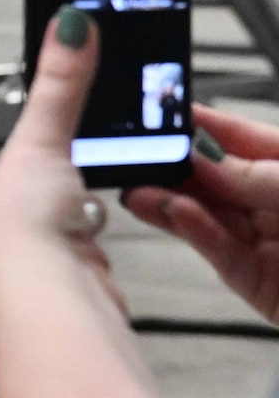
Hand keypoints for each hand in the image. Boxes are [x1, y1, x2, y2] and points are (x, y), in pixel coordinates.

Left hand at [0, 7, 124, 336]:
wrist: (54, 309)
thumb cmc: (26, 236)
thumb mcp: (42, 142)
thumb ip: (59, 87)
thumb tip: (68, 26)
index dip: (27, 185)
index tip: (43, 189)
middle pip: (25, 226)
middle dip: (54, 221)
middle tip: (59, 221)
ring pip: (52, 259)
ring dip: (73, 250)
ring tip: (71, 251)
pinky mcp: (37, 326)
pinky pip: (72, 290)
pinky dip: (86, 280)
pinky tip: (85, 278)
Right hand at [124, 104, 278, 324]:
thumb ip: (255, 173)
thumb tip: (199, 157)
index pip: (235, 135)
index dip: (196, 123)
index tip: (154, 112)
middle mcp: (275, 202)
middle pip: (212, 177)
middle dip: (173, 165)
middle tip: (132, 155)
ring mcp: (267, 243)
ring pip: (207, 216)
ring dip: (171, 201)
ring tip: (139, 188)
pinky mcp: (259, 284)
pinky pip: (220, 254)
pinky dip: (195, 233)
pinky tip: (175, 214)